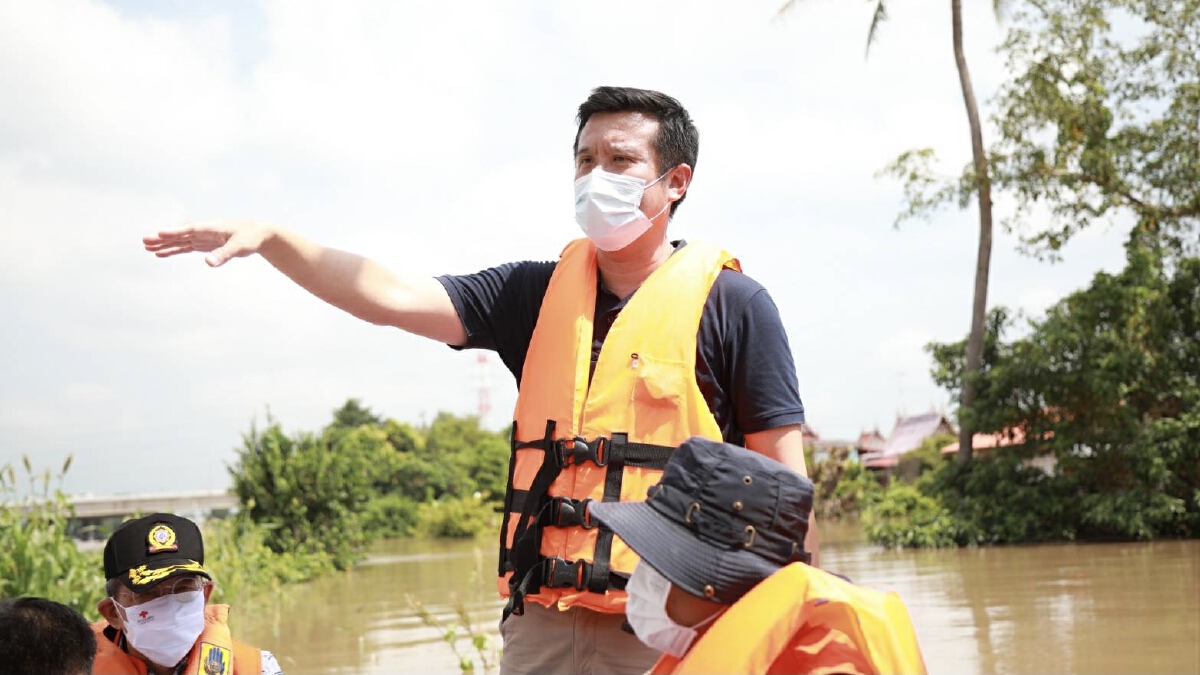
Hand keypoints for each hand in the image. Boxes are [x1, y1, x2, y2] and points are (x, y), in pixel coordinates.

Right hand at [143, 220, 274, 266]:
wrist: (259, 234)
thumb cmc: (251, 237)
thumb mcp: (239, 247)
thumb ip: (223, 255)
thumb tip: (208, 263)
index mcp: (211, 227)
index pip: (189, 229)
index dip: (175, 232)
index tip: (159, 234)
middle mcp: (204, 231)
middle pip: (180, 234)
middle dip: (163, 238)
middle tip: (144, 241)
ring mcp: (203, 237)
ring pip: (180, 241)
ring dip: (164, 244)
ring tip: (147, 248)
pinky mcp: (205, 244)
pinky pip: (185, 247)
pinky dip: (173, 250)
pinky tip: (161, 254)